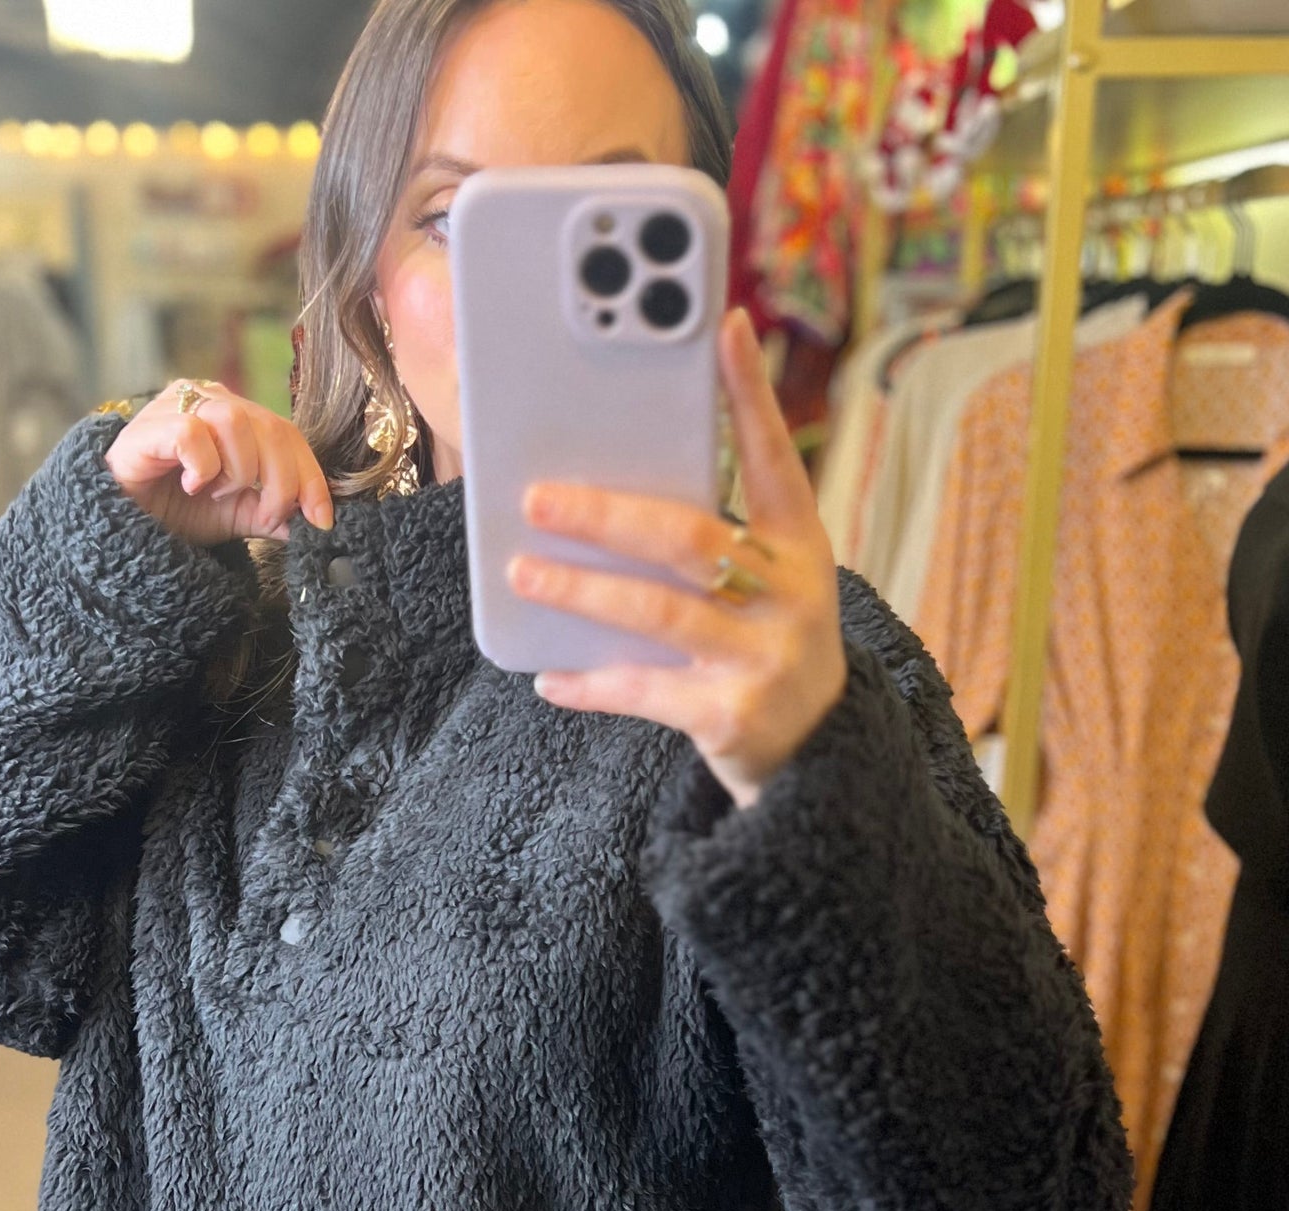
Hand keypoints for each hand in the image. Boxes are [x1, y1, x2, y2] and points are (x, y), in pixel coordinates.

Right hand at [104, 379, 334, 544]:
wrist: (121, 525)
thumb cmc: (176, 510)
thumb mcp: (237, 515)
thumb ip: (274, 512)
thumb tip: (315, 523)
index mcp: (237, 416)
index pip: (288, 434)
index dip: (310, 476)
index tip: (321, 519)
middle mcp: (210, 402)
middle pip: (270, 427)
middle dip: (281, 481)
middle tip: (268, 515)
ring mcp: (177, 408)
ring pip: (235, 422)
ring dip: (240, 470)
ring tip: (220, 493)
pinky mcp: (148, 426)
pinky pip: (191, 432)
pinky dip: (203, 465)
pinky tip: (192, 486)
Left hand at [508, 306, 847, 808]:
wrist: (817, 754)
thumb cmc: (767, 643)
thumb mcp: (766, 581)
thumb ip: (712, 533)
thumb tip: (606, 484)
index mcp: (799, 544)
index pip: (773, 456)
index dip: (749, 394)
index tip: (723, 326)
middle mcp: (791, 595)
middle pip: (689, 538)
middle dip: (606, 515)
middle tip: (537, 497)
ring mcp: (765, 657)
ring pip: (658, 613)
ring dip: (581, 591)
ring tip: (522, 570)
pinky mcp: (733, 716)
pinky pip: (644, 691)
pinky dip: (590, 683)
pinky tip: (548, 676)